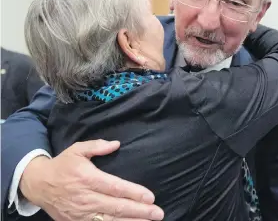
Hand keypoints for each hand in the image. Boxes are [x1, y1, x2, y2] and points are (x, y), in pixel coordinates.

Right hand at [20, 140, 163, 220]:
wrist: (39, 184)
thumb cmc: (62, 165)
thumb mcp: (77, 150)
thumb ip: (97, 146)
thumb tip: (117, 144)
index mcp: (88, 178)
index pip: (115, 187)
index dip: (133, 193)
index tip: (150, 196)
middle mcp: (86, 198)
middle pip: (117, 207)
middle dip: (139, 211)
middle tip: (158, 213)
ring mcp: (81, 213)